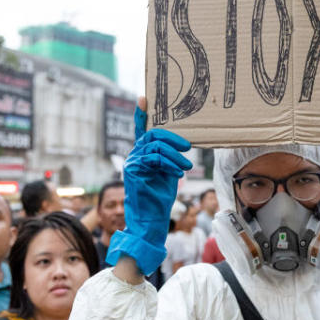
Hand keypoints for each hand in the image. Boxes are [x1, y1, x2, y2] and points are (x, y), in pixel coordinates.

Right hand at [106, 97, 191, 276]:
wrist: (149, 221)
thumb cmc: (159, 199)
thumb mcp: (168, 173)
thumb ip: (169, 158)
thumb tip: (182, 146)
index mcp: (143, 154)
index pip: (141, 130)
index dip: (141, 114)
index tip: (144, 98)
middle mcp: (135, 155)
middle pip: (153, 135)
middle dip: (172, 138)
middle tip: (187, 147)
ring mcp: (132, 162)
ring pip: (155, 146)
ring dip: (174, 155)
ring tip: (185, 167)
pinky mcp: (133, 171)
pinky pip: (153, 159)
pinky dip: (169, 164)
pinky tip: (178, 173)